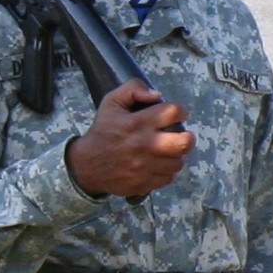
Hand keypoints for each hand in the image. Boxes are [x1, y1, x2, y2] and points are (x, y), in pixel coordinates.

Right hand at [65, 83, 190, 199]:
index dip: (179, 111)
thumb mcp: (111, 103)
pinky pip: (168, 178)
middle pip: (184, 142)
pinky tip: (155, 165)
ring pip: (178, 162)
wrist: (85, 165)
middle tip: (179, 136)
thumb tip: (157, 95)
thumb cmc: (103, 131)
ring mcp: (144, 167)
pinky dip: (164, 172)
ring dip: (174, 156)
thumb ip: (133, 89)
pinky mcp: (143, 183)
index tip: (175, 115)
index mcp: (137, 123)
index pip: (173, 112)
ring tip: (164, 151)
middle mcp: (143, 145)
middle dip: (187, 137)